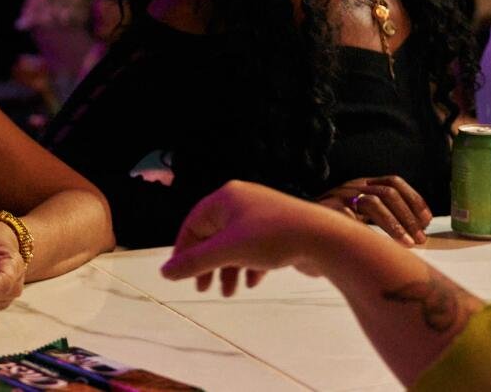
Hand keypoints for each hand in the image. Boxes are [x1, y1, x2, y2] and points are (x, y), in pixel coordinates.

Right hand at [161, 181, 349, 294]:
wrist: (325, 239)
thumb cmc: (273, 238)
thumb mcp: (227, 251)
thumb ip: (194, 262)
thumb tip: (165, 272)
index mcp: (226, 198)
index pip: (193, 223)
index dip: (184, 250)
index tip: (181, 275)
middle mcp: (242, 202)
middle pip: (213, 236)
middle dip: (208, 264)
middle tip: (203, 288)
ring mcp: (262, 216)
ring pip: (234, 245)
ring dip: (228, 269)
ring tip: (229, 292)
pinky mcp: (279, 230)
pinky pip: (254, 249)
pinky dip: (249, 266)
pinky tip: (253, 282)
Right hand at [317, 175, 431, 245]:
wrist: (296, 233)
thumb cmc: (332, 229)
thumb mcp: (359, 217)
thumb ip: (380, 217)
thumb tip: (416, 230)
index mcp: (361, 184)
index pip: (393, 182)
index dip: (414, 199)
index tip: (427, 221)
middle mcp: (350, 186)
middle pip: (388, 192)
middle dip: (408, 216)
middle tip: (420, 239)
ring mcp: (337, 197)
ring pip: (373, 202)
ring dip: (394, 224)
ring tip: (407, 244)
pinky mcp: (326, 211)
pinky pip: (354, 219)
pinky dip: (370, 232)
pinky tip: (379, 246)